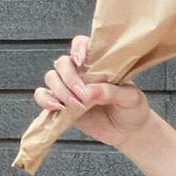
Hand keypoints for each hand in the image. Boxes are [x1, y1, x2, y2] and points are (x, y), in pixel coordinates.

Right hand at [35, 36, 153, 148]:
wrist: (129, 132)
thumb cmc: (132, 108)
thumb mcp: (130, 98)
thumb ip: (111, 92)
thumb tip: (89, 92)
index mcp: (98, 62)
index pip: (81, 44)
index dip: (77, 48)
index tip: (81, 61)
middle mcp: (80, 71)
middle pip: (62, 63)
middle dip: (70, 79)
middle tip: (84, 96)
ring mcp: (69, 87)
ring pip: (51, 78)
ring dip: (60, 91)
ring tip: (78, 106)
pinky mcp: (61, 103)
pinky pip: (43, 96)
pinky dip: (45, 100)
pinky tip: (59, 108)